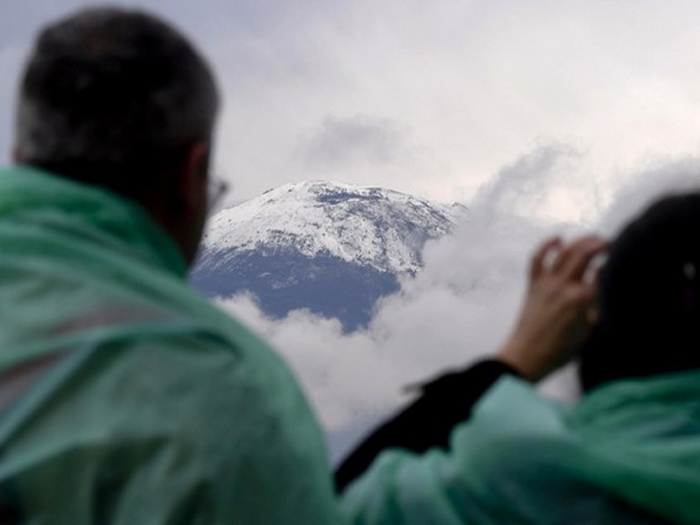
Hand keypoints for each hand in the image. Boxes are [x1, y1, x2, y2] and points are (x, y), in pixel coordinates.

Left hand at [497, 235, 606, 381]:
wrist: (527, 356)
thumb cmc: (560, 350)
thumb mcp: (589, 332)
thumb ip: (597, 310)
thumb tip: (605, 293)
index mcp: (582, 299)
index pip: (602, 272)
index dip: (614, 263)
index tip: (622, 260)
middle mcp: (564, 286)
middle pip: (584, 253)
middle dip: (600, 243)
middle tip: (612, 243)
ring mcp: (546, 282)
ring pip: (564, 252)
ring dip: (580, 241)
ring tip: (594, 238)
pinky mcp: (533, 284)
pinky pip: (537, 258)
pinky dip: (547, 246)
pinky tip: (558, 239)